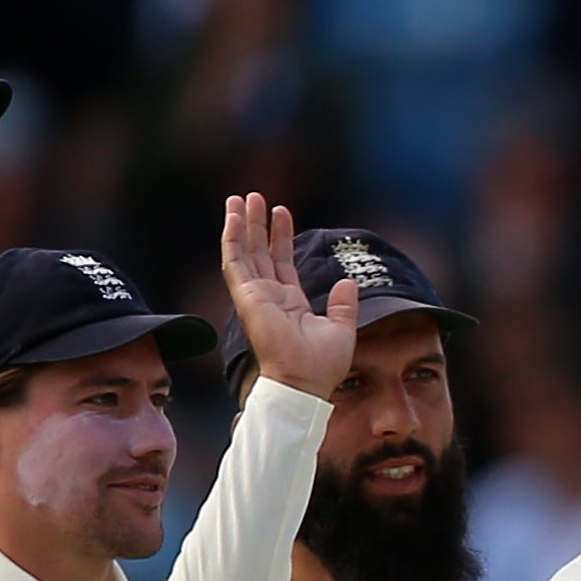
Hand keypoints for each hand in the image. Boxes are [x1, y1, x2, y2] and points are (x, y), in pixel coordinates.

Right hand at [221, 193, 360, 401]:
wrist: (306, 382)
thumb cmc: (323, 366)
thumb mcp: (341, 329)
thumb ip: (344, 305)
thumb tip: (349, 283)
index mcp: (291, 303)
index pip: (282, 262)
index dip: (280, 237)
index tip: (281, 212)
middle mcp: (270, 296)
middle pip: (259, 252)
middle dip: (256, 224)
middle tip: (253, 197)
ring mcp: (255, 295)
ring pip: (244, 251)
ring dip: (241, 224)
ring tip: (240, 198)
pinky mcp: (246, 296)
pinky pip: (235, 261)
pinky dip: (232, 238)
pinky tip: (232, 218)